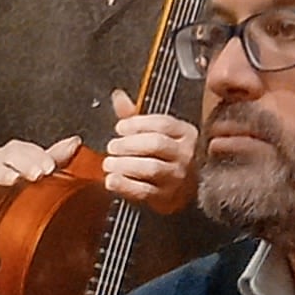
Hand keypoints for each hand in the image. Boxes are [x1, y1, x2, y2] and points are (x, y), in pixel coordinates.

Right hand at [0, 136, 69, 214]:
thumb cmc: (14, 175)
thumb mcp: (36, 165)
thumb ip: (56, 156)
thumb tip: (75, 142)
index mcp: (18, 152)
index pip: (29, 149)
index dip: (39, 157)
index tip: (49, 167)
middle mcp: (1, 159)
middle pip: (11, 155)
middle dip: (25, 164)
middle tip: (37, 174)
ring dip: (3, 174)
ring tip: (12, 181)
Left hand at [97, 96, 197, 211]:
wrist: (180, 190)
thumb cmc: (164, 157)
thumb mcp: (153, 132)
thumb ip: (134, 116)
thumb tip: (118, 96)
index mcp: (185, 134)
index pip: (162, 124)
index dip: (137, 124)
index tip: (120, 127)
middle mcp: (185, 155)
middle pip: (156, 144)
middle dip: (129, 144)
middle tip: (112, 146)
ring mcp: (177, 177)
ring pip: (151, 168)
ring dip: (125, 164)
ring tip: (109, 163)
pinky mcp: (166, 198)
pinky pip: (144, 191)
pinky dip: (125, 185)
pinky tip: (112, 180)